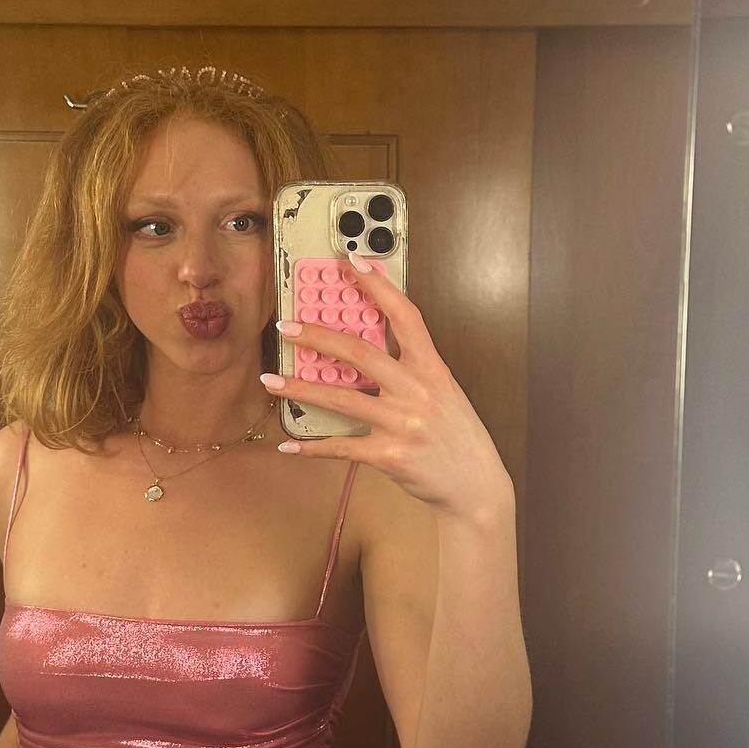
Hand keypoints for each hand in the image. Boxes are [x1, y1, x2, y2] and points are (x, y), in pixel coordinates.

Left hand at [263, 257, 513, 519]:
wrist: (477, 485)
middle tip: (286, 326)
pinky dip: (312, 448)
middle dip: (318, 336)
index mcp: (433, 369)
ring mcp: (403, 423)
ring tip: (271, 380)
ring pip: (341, 398)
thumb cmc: (458, 437)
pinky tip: (289, 444)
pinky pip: (342, 447)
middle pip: (360, 352)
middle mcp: (417, 391)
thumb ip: (413, 371)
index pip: (405, 316)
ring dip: (300, 388)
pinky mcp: (390, 455)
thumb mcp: (445, 393)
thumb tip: (367, 352)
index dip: (378, 286)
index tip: (353, 262)